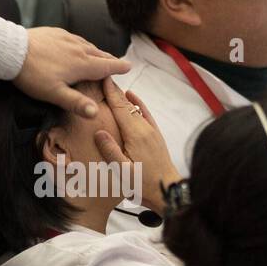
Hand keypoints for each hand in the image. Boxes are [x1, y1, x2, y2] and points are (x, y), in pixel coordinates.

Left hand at [15, 29, 129, 119]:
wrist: (11, 50)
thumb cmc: (33, 74)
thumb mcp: (54, 94)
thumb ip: (75, 103)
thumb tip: (95, 113)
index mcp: (81, 64)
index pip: (106, 66)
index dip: (118, 67)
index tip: (128, 66)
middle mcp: (78, 48)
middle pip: (99, 54)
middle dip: (110, 59)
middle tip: (118, 63)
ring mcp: (66, 38)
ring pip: (87, 45)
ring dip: (96, 51)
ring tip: (100, 55)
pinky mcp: (55, 32)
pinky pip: (74, 38)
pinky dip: (82, 44)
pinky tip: (77, 45)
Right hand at [91, 79, 180, 212]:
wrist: (168, 191)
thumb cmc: (144, 185)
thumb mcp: (122, 171)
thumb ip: (110, 150)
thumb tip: (99, 131)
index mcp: (135, 134)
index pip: (120, 107)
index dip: (111, 91)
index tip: (102, 76)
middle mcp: (144, 128)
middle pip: (127, 103)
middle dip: (114, 89)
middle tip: (103, 74)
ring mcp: (152, 131)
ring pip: (135, 107)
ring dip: (123, 95)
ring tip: (112, 83)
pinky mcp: (155, 136)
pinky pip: (146, 114)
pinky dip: (138, 103)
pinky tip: (132, 97)